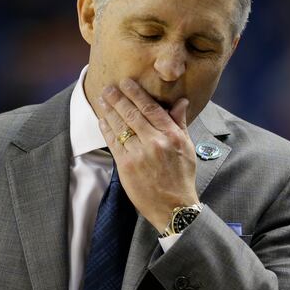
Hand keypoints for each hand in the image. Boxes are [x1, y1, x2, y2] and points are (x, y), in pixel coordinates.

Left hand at [98, 78, 199, 231]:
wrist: (173, 207)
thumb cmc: (182, 176)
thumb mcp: (187, 147)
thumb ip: (180, 123)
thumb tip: (181, 101)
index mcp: (171, 136)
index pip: (151, 108)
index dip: (136, 93)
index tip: (127, 83)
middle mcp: (155, 142)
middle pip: (132, 114)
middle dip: (118, 98)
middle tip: (109, 87)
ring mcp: (139, 154)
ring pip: (121, 126)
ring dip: (110, 110)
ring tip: (103, 98)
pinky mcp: (126, 166)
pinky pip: (113, 142)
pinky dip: (107, 129)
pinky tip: (102, 119)